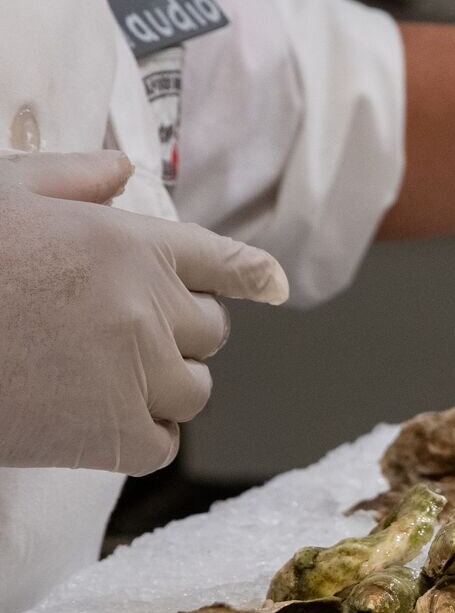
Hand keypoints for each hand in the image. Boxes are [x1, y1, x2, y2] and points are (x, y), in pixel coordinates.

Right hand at [0, 151, 287, 474]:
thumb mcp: (6, 191)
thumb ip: (72, 177)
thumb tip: (120, 170)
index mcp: (130, 243)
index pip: (221, 259)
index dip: (248, 273)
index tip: (270, 283)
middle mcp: (148, 307)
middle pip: (211, 330)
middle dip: (180, 331)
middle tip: (126, 333)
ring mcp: (136, 374)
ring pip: (193, 389)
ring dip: (163, 385)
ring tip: (108, 377)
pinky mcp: (112, 436)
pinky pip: (163, 442)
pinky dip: (141, 435)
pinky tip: (101, 420)